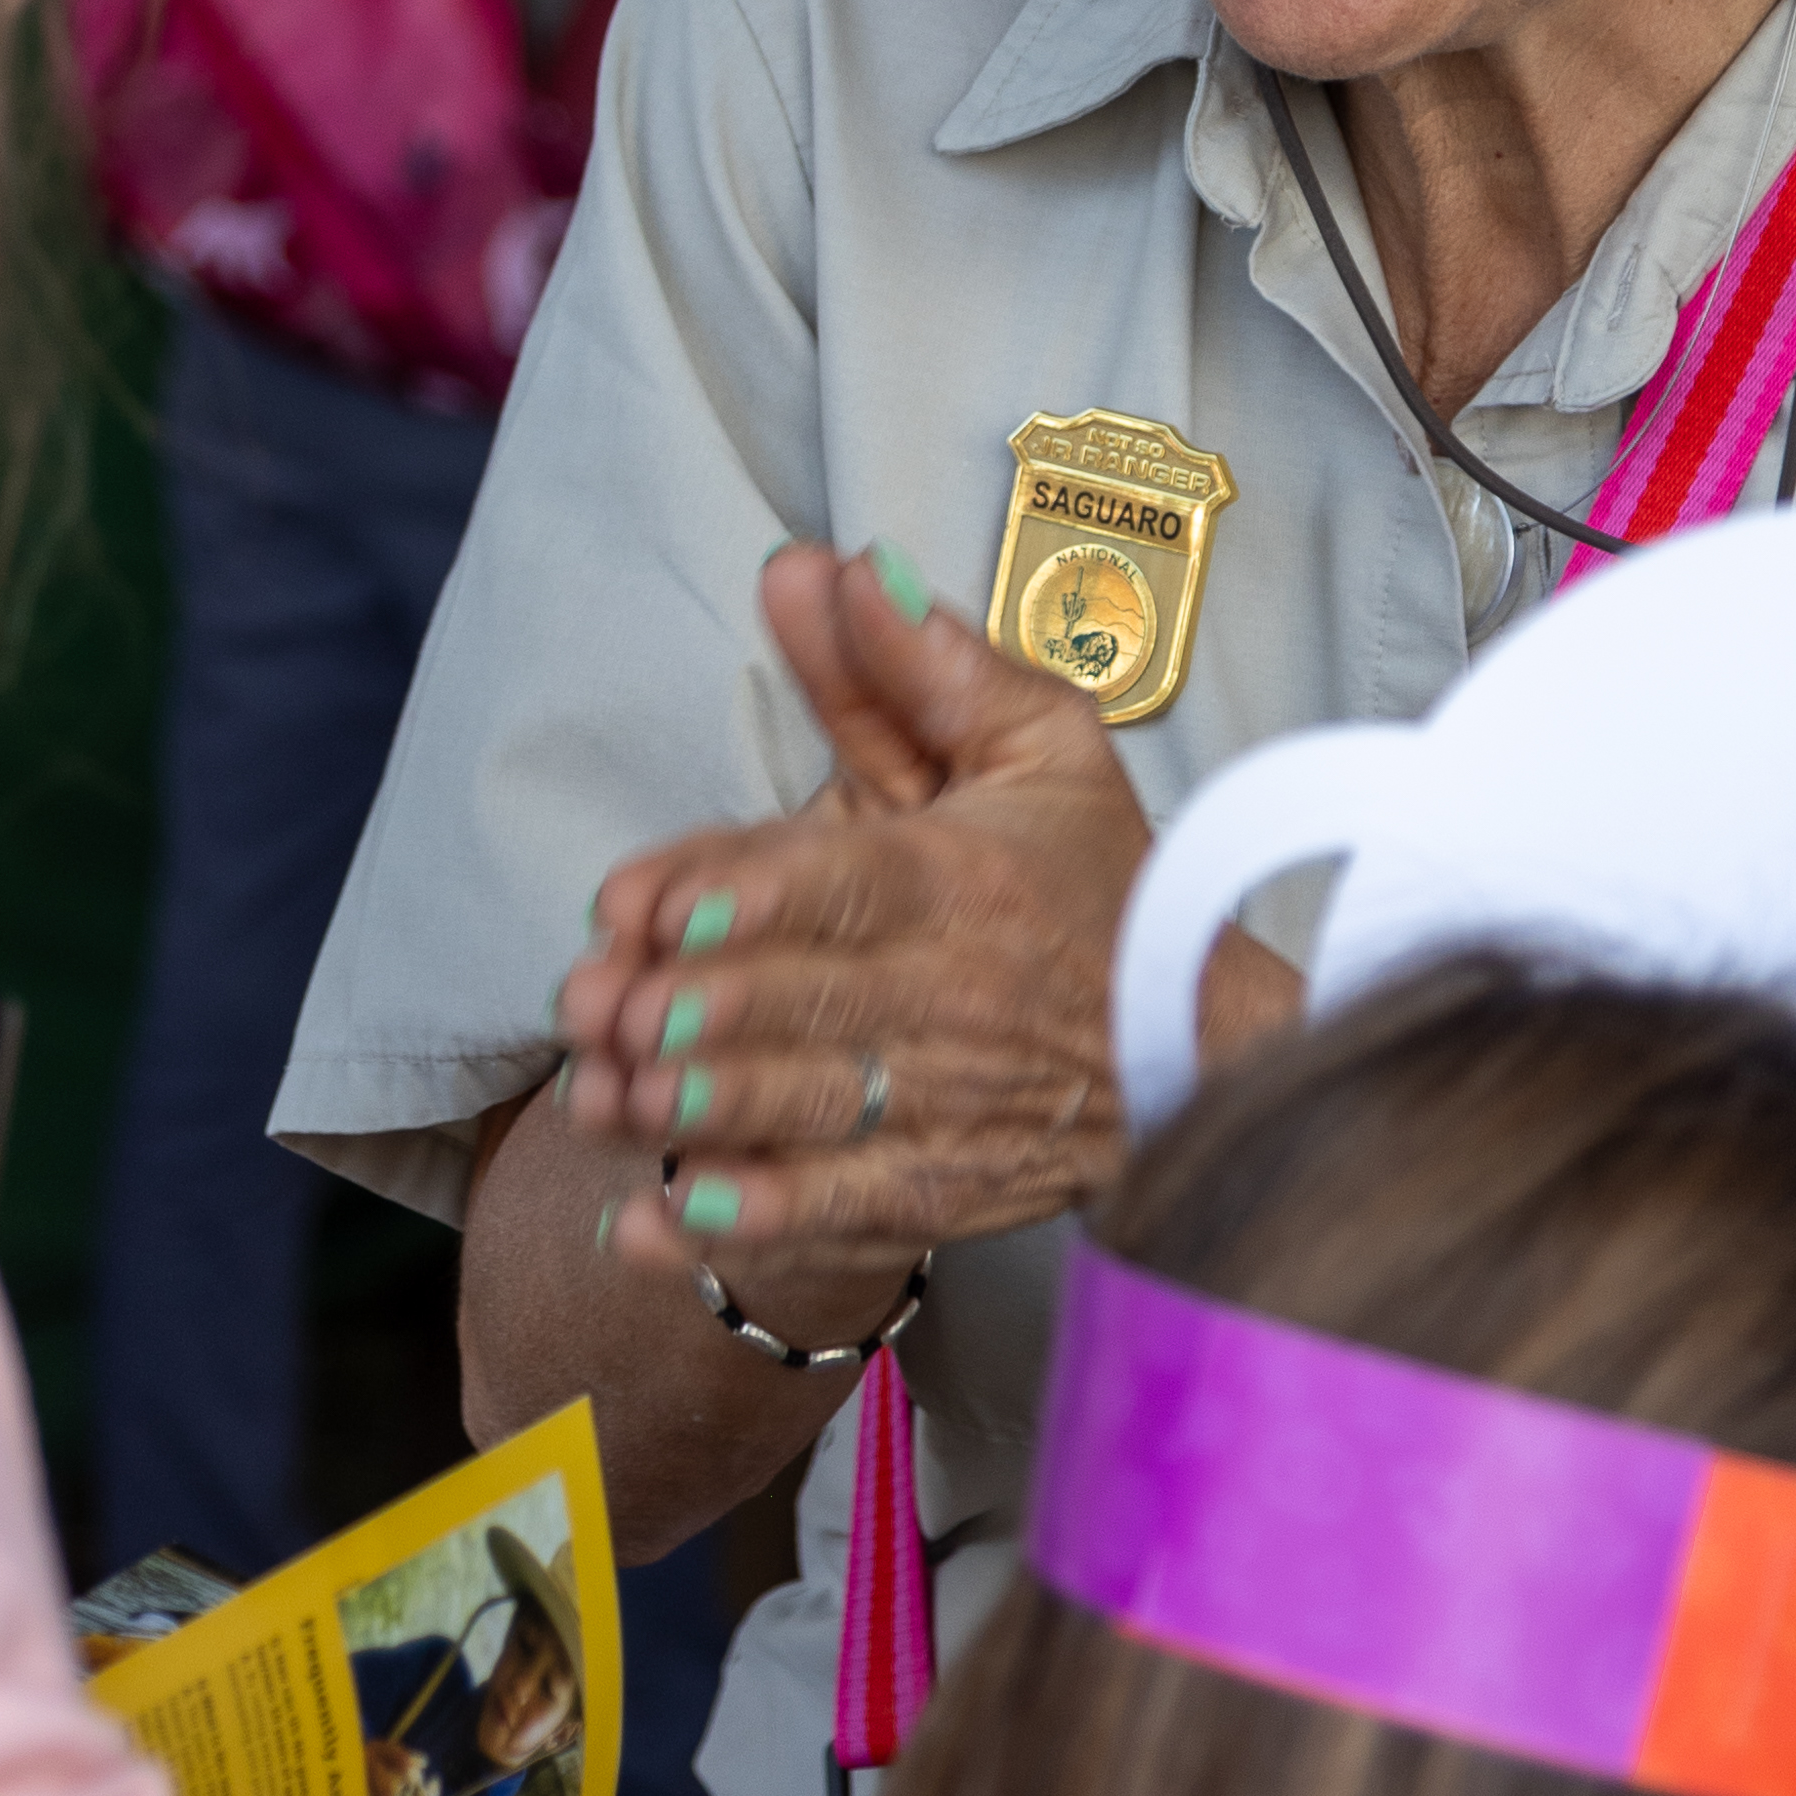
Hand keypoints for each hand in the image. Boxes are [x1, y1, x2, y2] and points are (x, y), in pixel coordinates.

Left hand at [556, 543, 1157, 1299]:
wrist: (1201, 1046)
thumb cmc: (1096, 881)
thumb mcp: (1033, 745)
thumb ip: (915, 665)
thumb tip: (828, 566)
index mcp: (963, 876)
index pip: (845, 886)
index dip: (748, 900)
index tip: (656, 913)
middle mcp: (955, 995)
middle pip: (808, 1005)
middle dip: (691, 1013)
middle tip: (594, 1010)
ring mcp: (949, 1104)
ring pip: (808, 1114)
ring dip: (697, 1116)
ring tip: (602, 1102)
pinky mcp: (945, 1192)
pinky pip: (839, 1219)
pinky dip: (744, 1229)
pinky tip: (655, 1227)